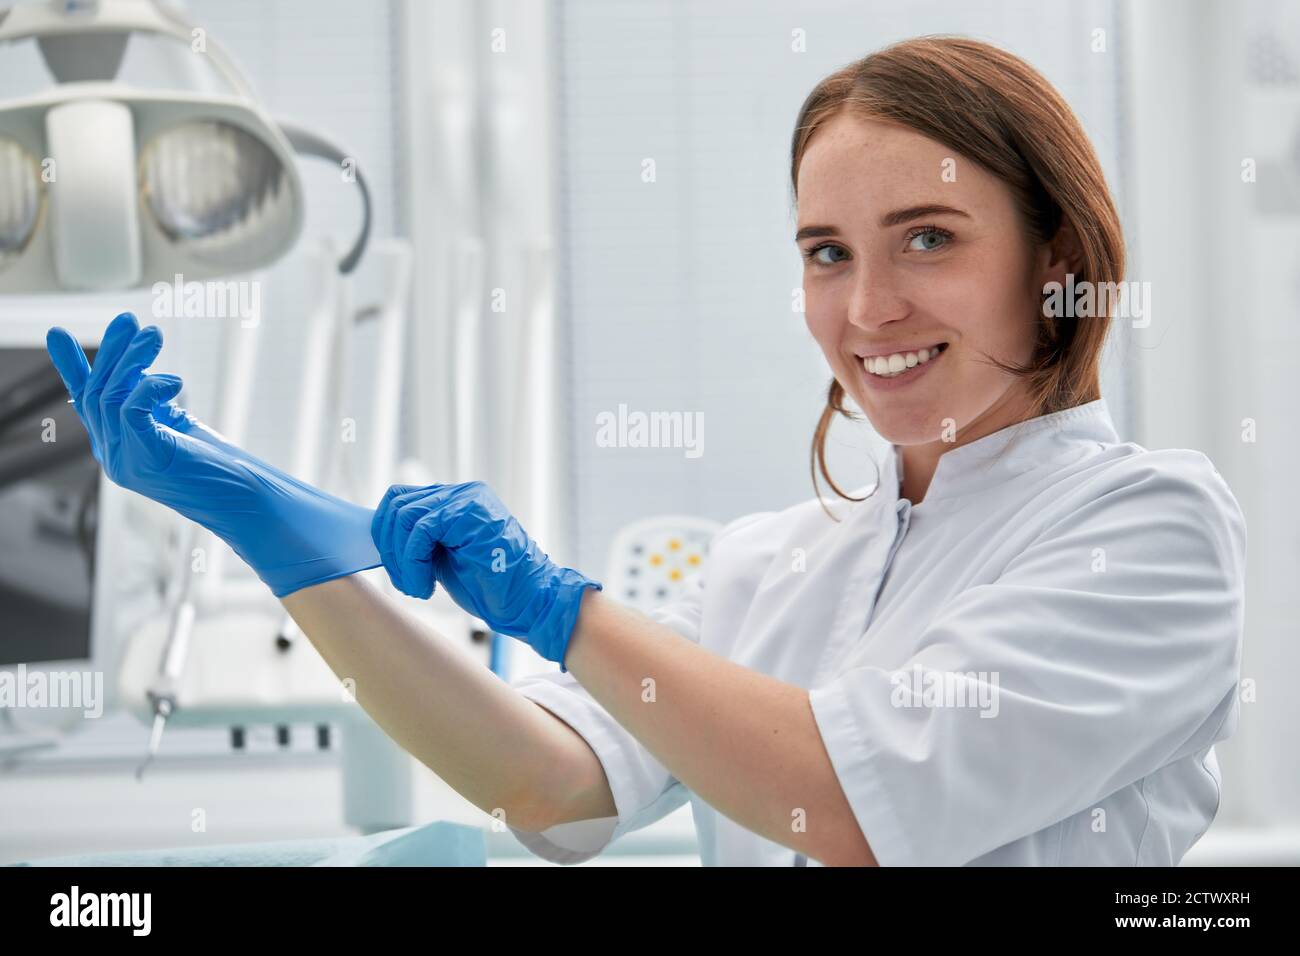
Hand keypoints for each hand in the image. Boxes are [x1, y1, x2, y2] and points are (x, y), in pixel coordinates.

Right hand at [46, 312, 381, 596]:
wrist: (247, 501)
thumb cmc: (219, 467)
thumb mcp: (175, 425)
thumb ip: (149, 401)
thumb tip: (135, 369)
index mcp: (117, 448)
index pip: (86, 402)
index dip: (71, 367)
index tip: (58, 334)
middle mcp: (113, 456)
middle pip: (95, 393)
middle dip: (110, 351)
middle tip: (128, 320)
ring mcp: (125, 461)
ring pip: (108, 396)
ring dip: (131, 360)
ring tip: (153, 335)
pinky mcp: (147, 458)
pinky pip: (130, 411)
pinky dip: (149, 388)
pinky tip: (174, 382)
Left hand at [371, 481, 601, 670]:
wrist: (529, 601)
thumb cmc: (490, 586)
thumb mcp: (444, 558)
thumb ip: (419, 542)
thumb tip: (382, 540)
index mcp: (456, 500)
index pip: (402, 499)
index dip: (386, 534)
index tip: (396, 569)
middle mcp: (462, 493)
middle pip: (397, 502)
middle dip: (389, 547)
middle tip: (405, 582)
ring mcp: (467, 499)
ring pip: (404, 515)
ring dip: (401, 559)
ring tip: (417, 587)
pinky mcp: (469, 514)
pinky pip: (420, 531)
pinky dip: (413, 563)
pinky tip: (426, 587)